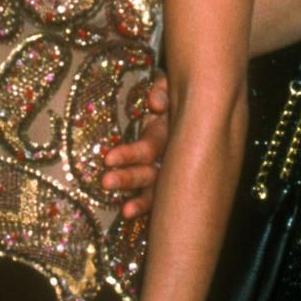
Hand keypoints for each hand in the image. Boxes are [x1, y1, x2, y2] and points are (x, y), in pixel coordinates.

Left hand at [101, 73, 169, 218]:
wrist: (195, 101)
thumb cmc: (172, 92)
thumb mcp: (170, 86)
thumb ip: (163, 90)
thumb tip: (154, 104)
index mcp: (168, 131)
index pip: (150, 147)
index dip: (131, 154)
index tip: (108, 159)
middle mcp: (170, 153)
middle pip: (151, 172)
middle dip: (129, 178)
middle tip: (106, 182)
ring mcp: (166, 168)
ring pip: (154, 187)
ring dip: (141, 200)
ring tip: (125, 210)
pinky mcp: (160, 178)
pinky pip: (155, 197)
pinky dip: (144, 206)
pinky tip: (129, 215)